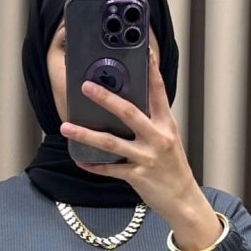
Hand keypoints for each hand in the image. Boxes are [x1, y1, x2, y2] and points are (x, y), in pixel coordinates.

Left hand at [60, 47, 213, 237]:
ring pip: (111, 143)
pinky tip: (80, 159)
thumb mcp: (168, 139)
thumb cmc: (173, 168)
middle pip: (129, 113)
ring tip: (66, 127)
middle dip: (106, 98)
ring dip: (86, 134)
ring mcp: (147, 158)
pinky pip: (110, 169)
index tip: (144, 50)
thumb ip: (151, 122)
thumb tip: (126, 106)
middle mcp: (158, 138)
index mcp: (166, 125)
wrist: (183, 200)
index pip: (158, 92)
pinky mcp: (137, 177)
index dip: (151, 70)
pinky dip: (94, 165)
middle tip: (86, 87)